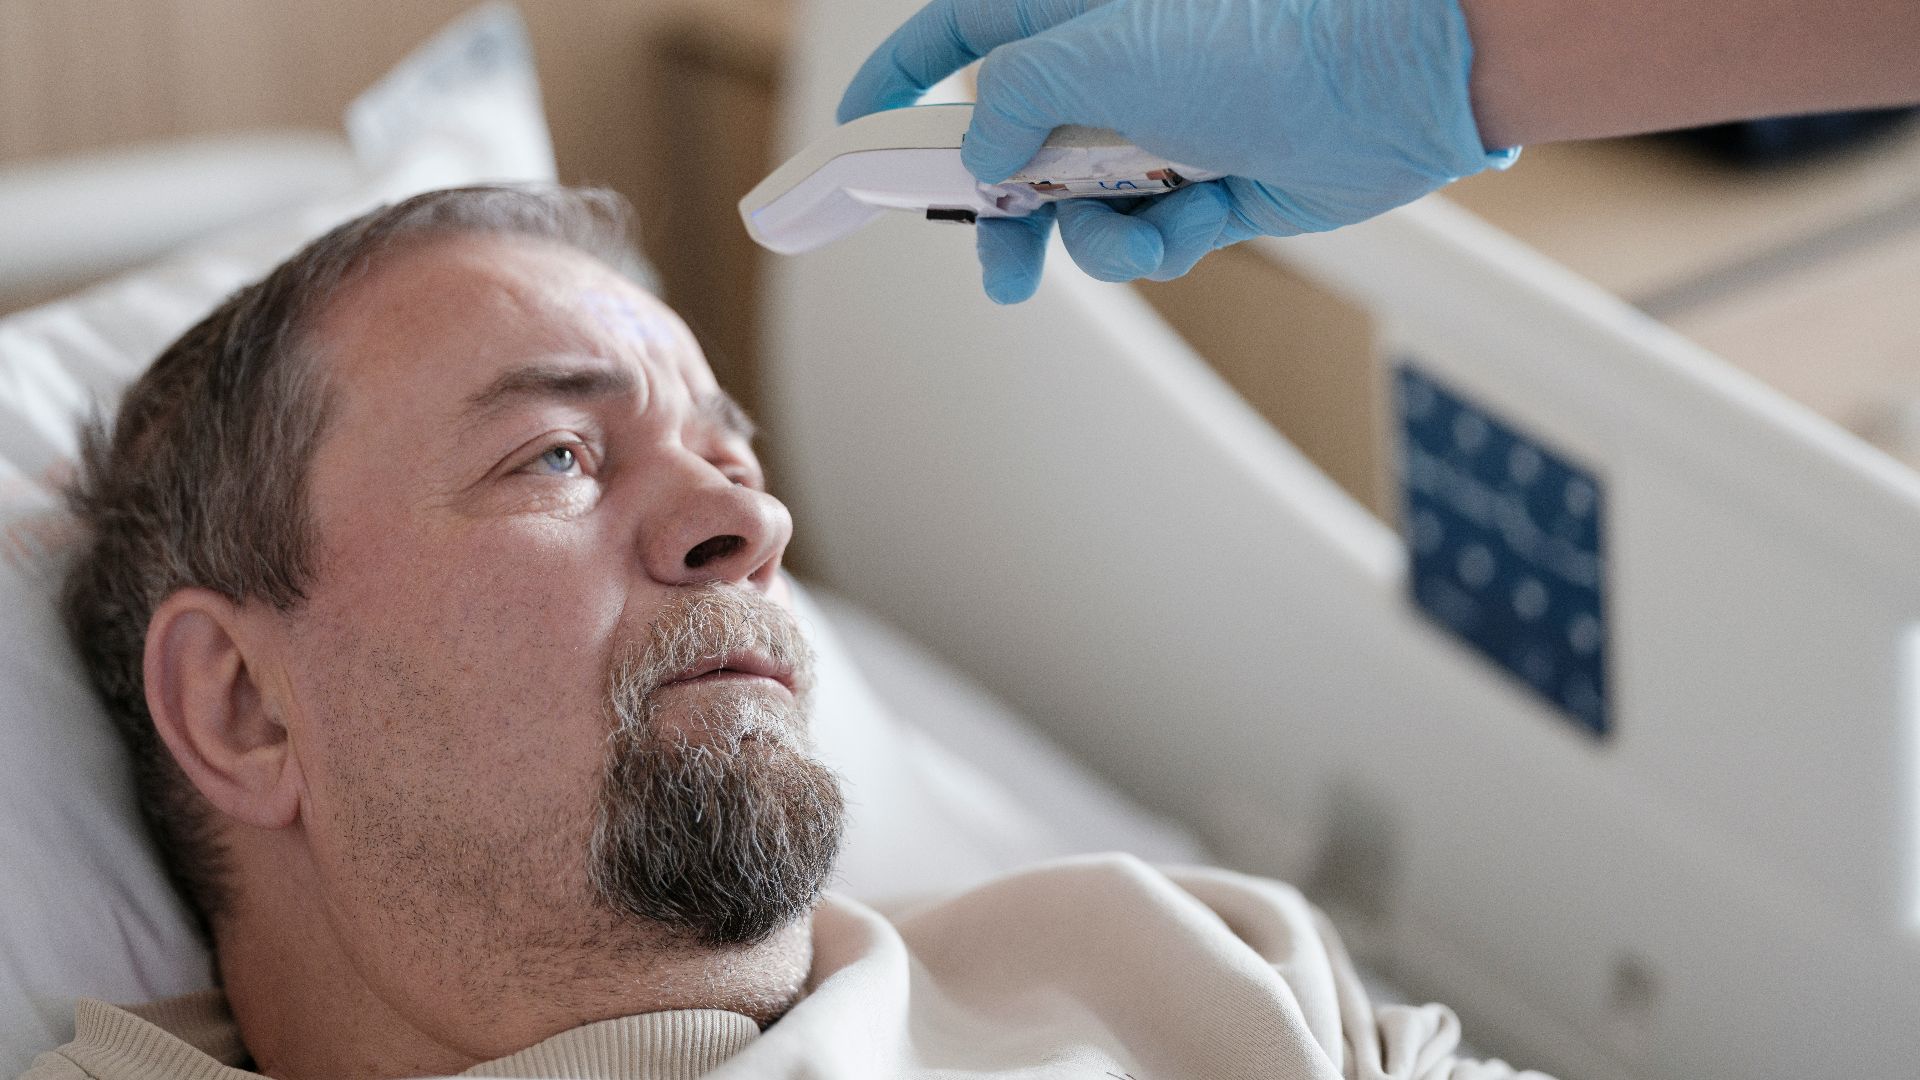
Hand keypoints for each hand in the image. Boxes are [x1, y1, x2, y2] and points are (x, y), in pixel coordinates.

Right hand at [838, 0, 1515, 302]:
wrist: (1389, 82)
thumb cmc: (1257, 35)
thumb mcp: (1096, 54)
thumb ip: (1010, 102)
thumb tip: (981, 155)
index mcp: (1068, 12)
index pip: (958, 34)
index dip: (904, 78)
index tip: (862, 129)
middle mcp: (1107, 69)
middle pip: (1010, 146)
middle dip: (1000, 209)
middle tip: (993, 258)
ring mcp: (1154, 128)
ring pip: (1075, 207)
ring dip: (1091, 235)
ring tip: (1132, 229)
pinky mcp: (1204, 184)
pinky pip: (1143, 235)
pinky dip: (1157, 241)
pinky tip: (1194, 219)